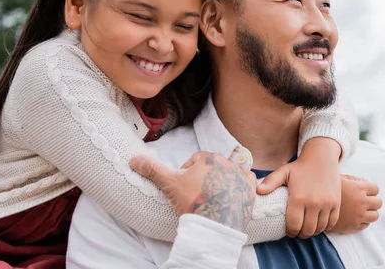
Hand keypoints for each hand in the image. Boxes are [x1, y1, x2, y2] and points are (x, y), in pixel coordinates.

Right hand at [130, 152, 256, 231]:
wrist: (213, 226)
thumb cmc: (192, 202)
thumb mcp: (169, 184)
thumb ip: (153, 169)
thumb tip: (133, 159)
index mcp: (209, 158)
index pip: (197, 160)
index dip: (189, 172)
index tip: (186, 185)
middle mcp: (228, 163)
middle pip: (214, 166)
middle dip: (206, 177)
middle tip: (198, 194)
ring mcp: (241, 176)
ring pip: (230, 174)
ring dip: (223, 182)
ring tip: (214, 198)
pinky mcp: (250, 190)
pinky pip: (247, 183)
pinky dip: (240, 188)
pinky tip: (230, 197)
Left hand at [257, 138, 340, 238]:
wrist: (322, 157)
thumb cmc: (300, 167)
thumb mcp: (284, 172)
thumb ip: (270, 182)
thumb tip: (257, 191)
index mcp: (298, 198)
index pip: (294, 226)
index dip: (290, 232)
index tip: (289, 230)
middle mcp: (314, 203)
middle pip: (307, 230)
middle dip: (300, 233)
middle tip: (297, 230)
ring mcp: (327, 204)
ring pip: (319, 228)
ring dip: (312, 231)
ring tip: (307, 227)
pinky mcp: (336, 203)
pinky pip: (332, 222)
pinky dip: (325, 226)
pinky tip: (318, 223)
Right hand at [330, 174, 381, 233]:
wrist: (313, 206)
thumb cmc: (325, 188)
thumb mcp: (340, 178)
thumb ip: (354, 180)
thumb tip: (365, 183)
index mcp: (358, 188)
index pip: (376, 189)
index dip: (370, 189)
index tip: (364, 190)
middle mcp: (361, 202)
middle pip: (378, 203)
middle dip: (373, 201)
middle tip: (364, 200)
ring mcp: (358, 215)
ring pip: (375, 215)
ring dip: (370, 212)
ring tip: (360, 210)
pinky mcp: (353, 226)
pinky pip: (366, 225)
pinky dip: (362, 221)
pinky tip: (354, 216)